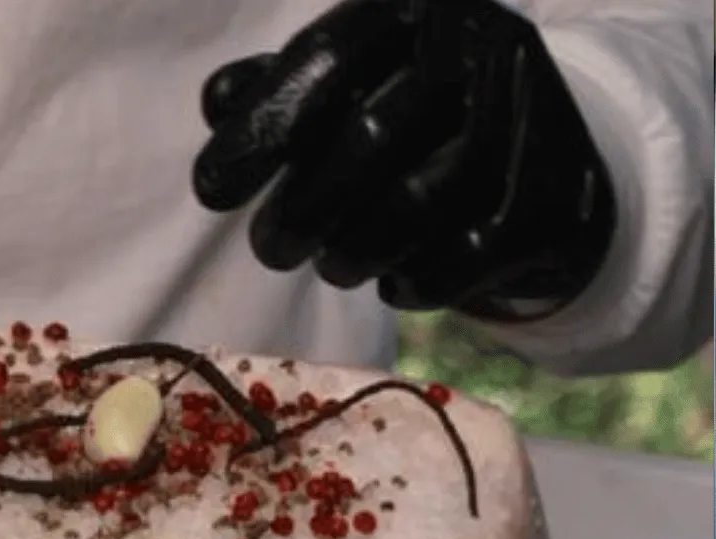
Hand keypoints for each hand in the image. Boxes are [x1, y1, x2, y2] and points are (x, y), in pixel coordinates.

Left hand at [192, 0, 615, 324]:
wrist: (546, 154)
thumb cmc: (411, 116)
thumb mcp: (347, 79)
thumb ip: (275, 86)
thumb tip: (220, 103)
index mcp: (417, 6)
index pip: (326, 59)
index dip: (260, 129)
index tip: (211, 190)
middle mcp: (481, 46)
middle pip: (371, 138)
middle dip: (301, 209)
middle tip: (271, 248)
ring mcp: (530, 117)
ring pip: (418, 204)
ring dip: (350, 252)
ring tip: (326, 263)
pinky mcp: (558, 196)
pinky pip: (466, 256)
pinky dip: (412, 281)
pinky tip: (389, 281)